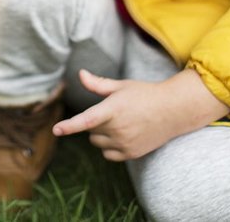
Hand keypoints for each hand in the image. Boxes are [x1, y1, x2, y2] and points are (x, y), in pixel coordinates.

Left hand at [52, 69, 229, 160]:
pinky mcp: (131, 154)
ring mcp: (125, 143)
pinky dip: (109, 147)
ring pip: (96, 142)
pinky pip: (108, 154)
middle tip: (113, 111)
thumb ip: (98, 84)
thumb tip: (81, 74)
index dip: (69, 125)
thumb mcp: (121, 86)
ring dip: (101, 134)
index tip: (56, 130)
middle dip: (95, 121)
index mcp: (113, 109)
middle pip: (90, 129)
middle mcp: (118, 128)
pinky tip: (122, 135)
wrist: (172, 111)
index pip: (86, 120)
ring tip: (120, 122)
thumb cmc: (145, 94)